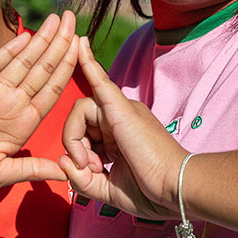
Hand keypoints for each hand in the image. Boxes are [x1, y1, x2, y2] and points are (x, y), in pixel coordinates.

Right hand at [0, 12, 78, 194]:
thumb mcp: (1, 175)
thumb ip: (32, 169)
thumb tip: (66, 173)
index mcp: (23, 122)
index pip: (53, 89)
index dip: (68, 68)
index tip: (84, 48)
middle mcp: (12, 103)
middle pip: (43, 69)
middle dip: (60, 44)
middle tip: (76, 19)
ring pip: (23, 62)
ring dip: (41, 41)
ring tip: (59, 20)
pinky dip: (9, 51)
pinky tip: (26, 36)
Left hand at [59, 37, 187, 219]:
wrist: (175, 189)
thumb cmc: (150, 193)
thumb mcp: (107, 190)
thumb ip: (82, 180)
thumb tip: (62, 162)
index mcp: (118, 135)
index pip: (84, 131)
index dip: (78, 150)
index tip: (85, 170)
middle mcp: (119, 117)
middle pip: (78, 121)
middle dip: (75, 147)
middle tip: (91, 169)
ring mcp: (122, 110)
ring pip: (80, 112)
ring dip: (76, 140)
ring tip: (94, 164)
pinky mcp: (121, 108)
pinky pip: (99, 81)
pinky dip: (88, 63)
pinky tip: (80, 44)